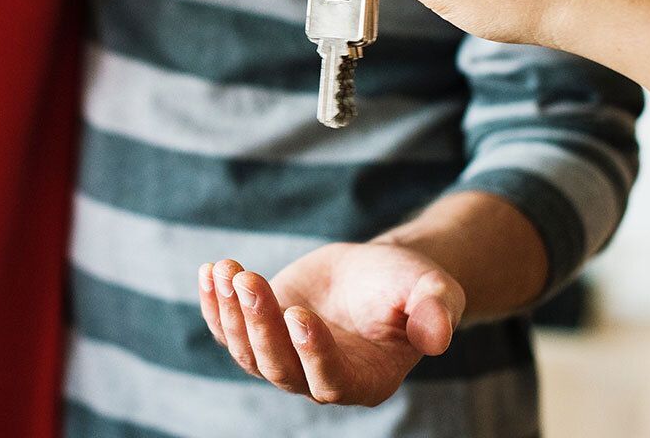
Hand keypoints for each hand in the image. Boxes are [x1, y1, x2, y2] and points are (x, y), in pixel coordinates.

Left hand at [198, 242, 464, 405]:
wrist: (378, 272)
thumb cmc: (410, 286)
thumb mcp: (433, 291)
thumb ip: (436, 312)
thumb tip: (439, 337)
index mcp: (365, 380)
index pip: (330, 380)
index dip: (311, 352)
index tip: (298, 312)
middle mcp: (319, 379)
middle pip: (279, 367)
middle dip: (260, 324)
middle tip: (249, 279)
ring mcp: (285, 359)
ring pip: (247, 351)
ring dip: (231, 312)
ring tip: (226, 270)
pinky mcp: (261, 334)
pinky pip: (227, 330)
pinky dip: (214, 304)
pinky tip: (210, 271)